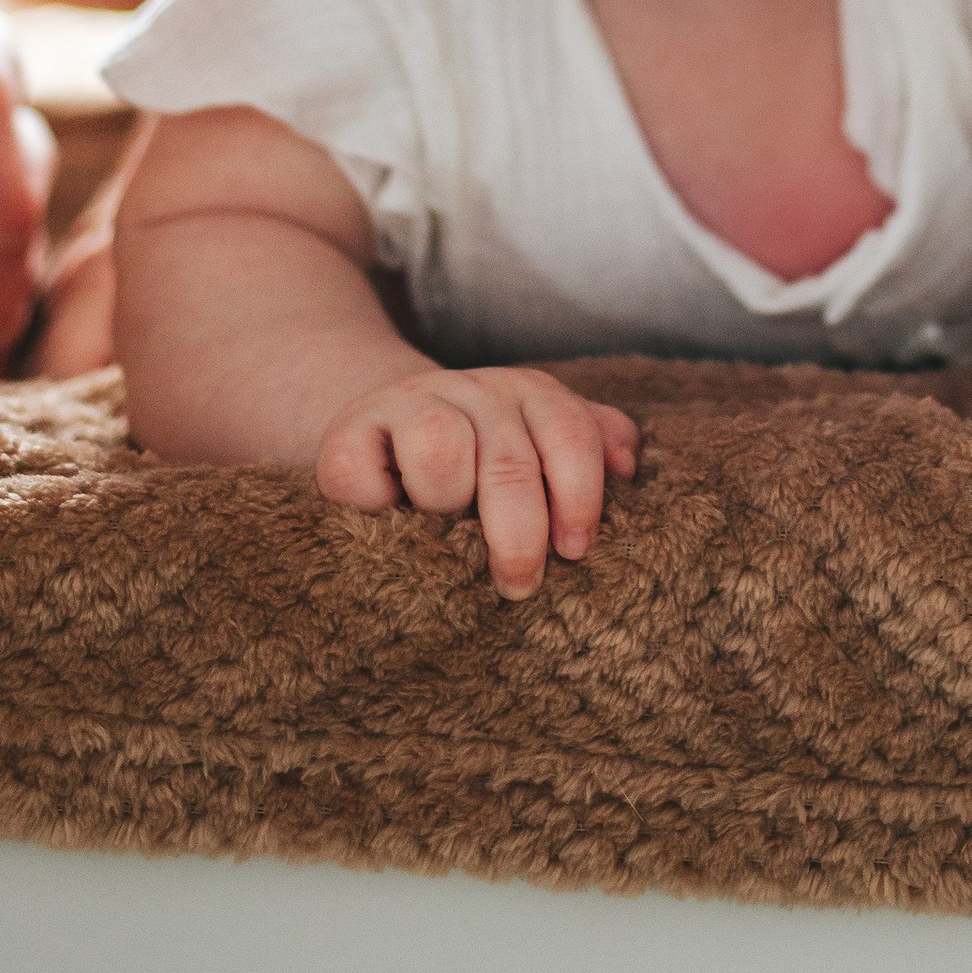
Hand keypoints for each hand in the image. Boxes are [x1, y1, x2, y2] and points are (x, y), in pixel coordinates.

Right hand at [314, 362, 640, 599]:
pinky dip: (379, 507)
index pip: (569, 431)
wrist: (376, 434)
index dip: (579, 494)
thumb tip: (628, 466)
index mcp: (526, 393)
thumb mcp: (535, 447)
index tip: (575, 550)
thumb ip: (586, 449)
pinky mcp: (343, 438)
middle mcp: (471, 389)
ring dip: (447, 506)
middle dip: (519, 534)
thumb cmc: (473, 463)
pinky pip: (365, 474)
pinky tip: (386, 522)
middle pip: (509, 459)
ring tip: (444, 540)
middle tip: (519, 583)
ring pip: (441, 447)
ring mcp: (405, 405)